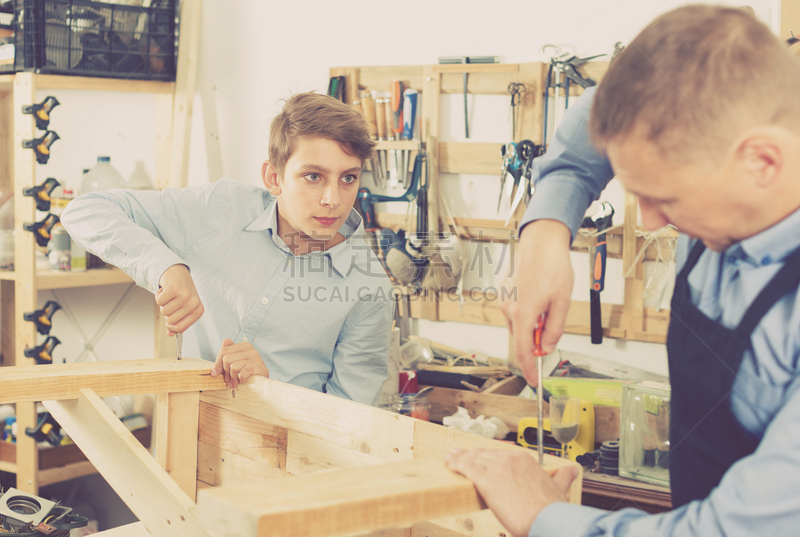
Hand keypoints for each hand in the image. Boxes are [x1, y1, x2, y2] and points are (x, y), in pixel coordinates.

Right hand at [156, 264, 203, 335]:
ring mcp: (185, 296)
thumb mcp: (182, 308)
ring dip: (162, 304)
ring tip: (169, 295)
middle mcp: (194, 304)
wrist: (176, 272)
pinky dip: (158, 296)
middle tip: (171, 301)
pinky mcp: (174, 288)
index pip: (180, 328)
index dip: (171, 325)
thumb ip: (177, 322)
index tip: (171, 317)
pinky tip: (165, 289)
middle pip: (170, 321)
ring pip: (164, 312)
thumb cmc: (180, 292)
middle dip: (166, 312)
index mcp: (198, 311)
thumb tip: (171, 334)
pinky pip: (159, 302)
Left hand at [211, 338, 268, 388]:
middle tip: (229, 380)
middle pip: (227, 359)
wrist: (261, 383)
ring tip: (235, 383)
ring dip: (233, 378)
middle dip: (226, 372)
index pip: (223, 351)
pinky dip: (240, 379)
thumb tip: (224, 342)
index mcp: (244, 346)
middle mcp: (251, 350)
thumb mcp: (234, 363)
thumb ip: (227, 354)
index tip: (216, 373)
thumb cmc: (246, 373)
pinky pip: (242, 373)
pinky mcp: (260, 368)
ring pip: (234, 367)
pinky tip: (243, 381)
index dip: (217, 364)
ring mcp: (256, 358)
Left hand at [446, 448, 578, 536]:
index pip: (500, 454)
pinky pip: (467, 468)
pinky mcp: (486, 479)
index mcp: (525, 460)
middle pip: (485, 454)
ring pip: (473, 458)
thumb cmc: (551, 510)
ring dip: (460, 457)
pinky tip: (452, 465)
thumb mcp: (558, 488)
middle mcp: (510, 460)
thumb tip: (572, 470)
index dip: (488, 454)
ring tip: (451, 458)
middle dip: (471, 454)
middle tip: (460, 454)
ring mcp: (497, 468)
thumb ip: (563, 477)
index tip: (481, 455)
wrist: (546, 519)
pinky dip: (458, 465)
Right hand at [501, 220, 572, 386]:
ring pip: (519, 324)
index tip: (533, 380)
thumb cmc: (552, 267)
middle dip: (536, 338)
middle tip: (553, 323)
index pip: (524, 352)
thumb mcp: (562, 302)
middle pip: (522, 338)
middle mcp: (508, 309)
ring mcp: (504, 300)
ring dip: (533, 323)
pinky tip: (539, 294)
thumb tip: (548, 346)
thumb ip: (555, 329)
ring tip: (548, 301)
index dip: (529, 369)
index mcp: (523, 314)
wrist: (540, 242)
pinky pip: (515, 311)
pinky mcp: (504, 293)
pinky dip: (527, 311)